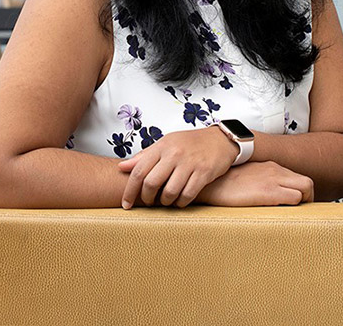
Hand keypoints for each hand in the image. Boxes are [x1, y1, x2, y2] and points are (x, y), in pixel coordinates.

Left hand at [117, 126, 240, 208]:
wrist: (220, 139)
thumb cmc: (189, 143)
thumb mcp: (165, 144)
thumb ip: (145, 157)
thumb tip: (122, 167)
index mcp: (161, 146)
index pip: (138, 171)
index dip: (129, 190)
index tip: (126, 204)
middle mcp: (174, 154)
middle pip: (151, 183)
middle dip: (147, 198)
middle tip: (148, 202)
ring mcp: (189, 163)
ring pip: (169, 192)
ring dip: (165, 202)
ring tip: (165, 201)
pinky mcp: (204, 173)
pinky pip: (187, 195)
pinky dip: (181, 202)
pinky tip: (179, 201)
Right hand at [197, 161, 313, 206]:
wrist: (209, 183)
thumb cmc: (223, 184)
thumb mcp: (244, 178)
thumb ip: (258, 182)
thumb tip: (264, 197)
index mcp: (269, 166)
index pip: (296, 178)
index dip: (299, 193)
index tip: (294, 205)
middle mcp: (275, 170)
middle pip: (307, 182)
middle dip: (308, 199)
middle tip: (299, 212)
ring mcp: (273, 180)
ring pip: (306, 188)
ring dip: (303, 203)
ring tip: (293, 215)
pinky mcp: (268, 192)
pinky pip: (295, 198)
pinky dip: (294, 208)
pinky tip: (283, 215)